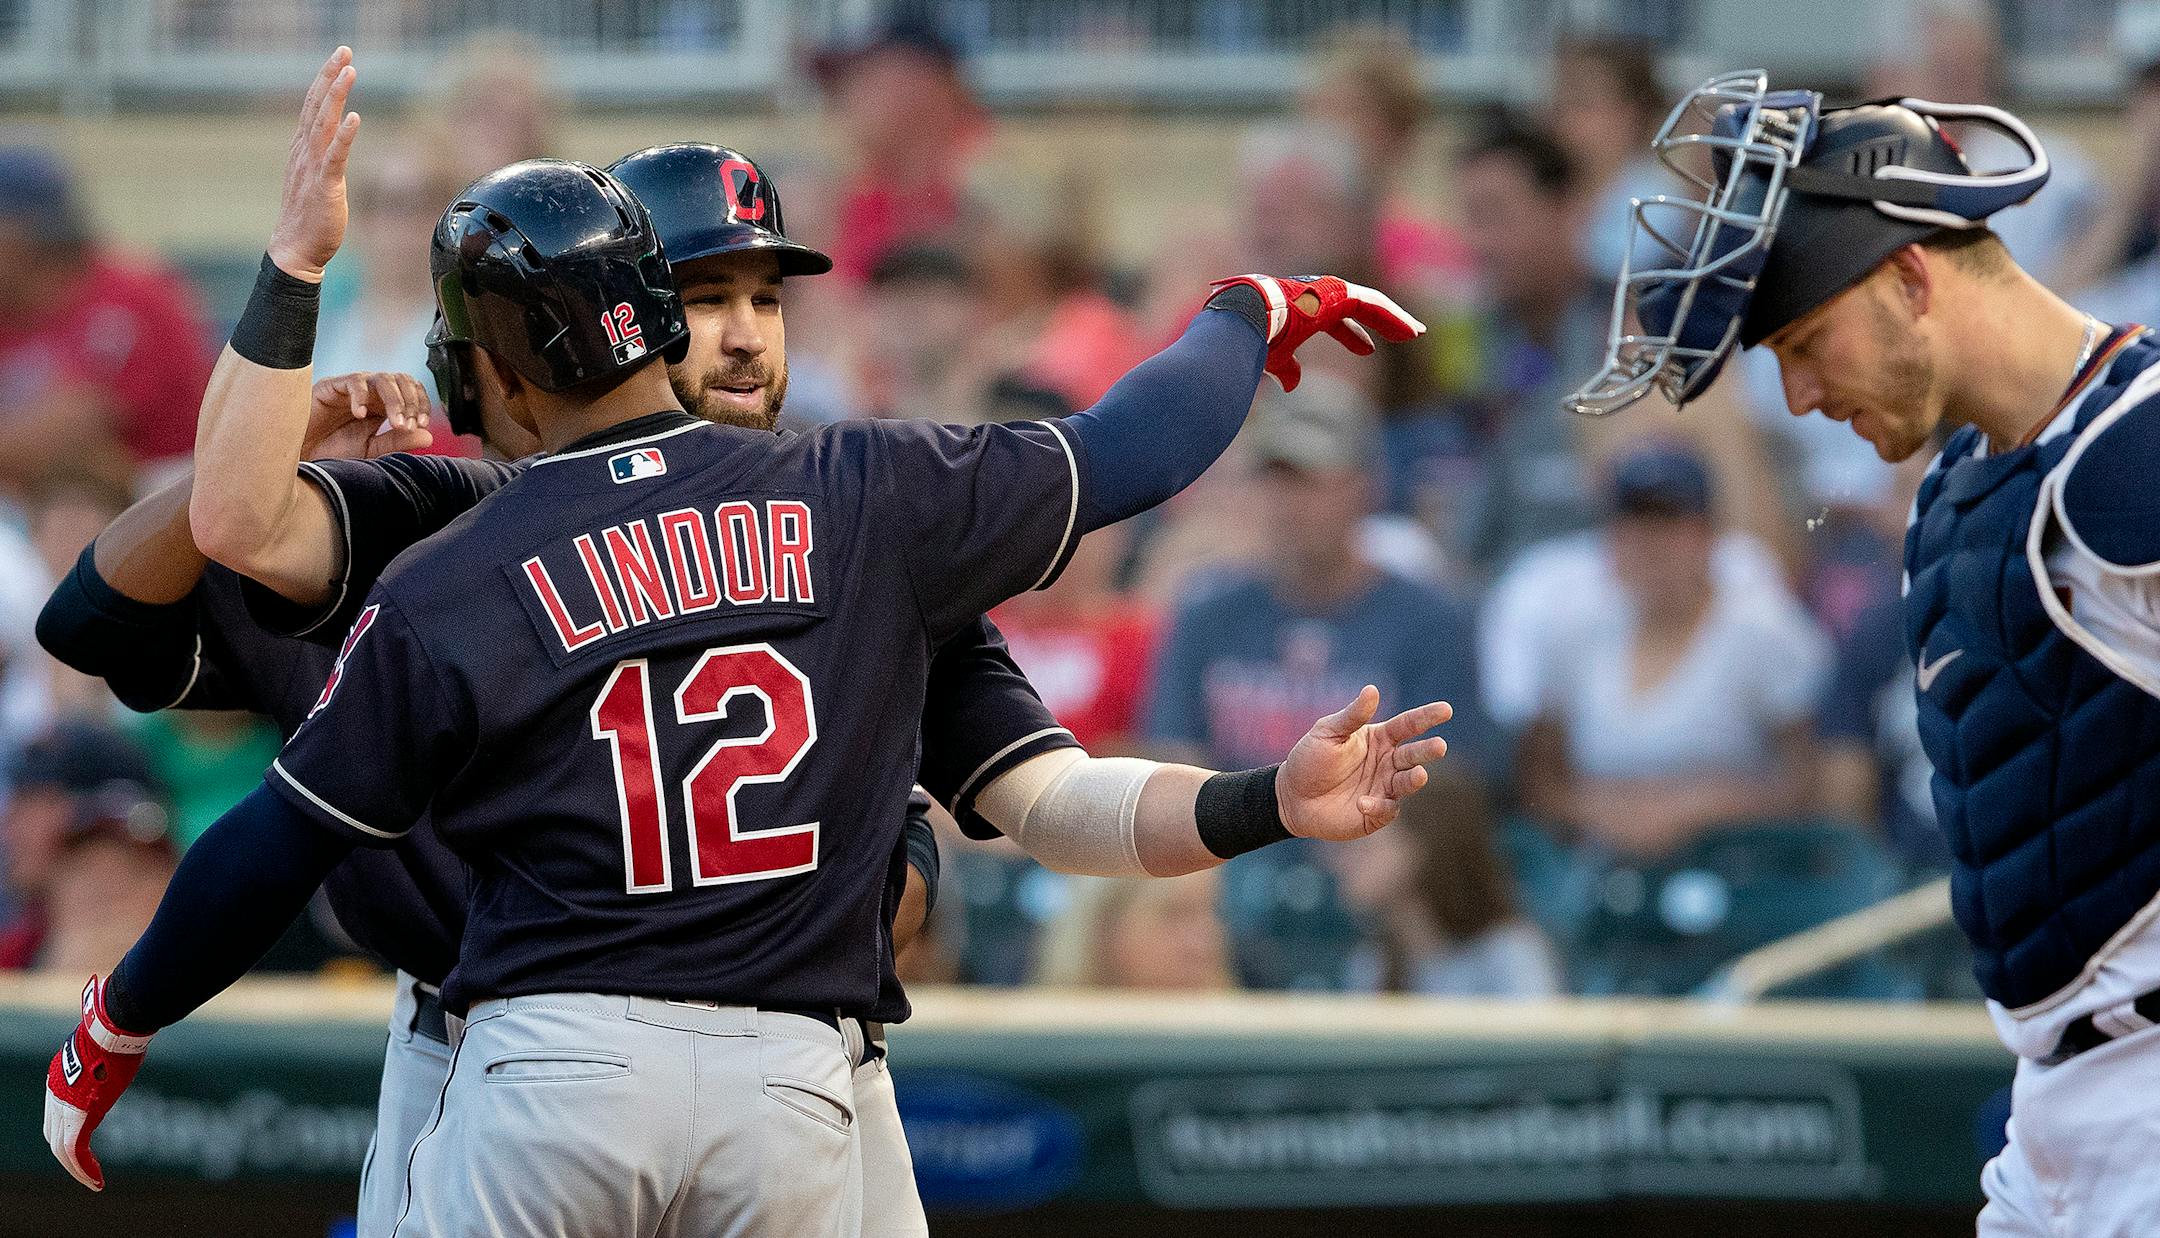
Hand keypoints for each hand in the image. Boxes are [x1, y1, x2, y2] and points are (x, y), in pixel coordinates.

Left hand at [44, 976, 151, 1191]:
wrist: (116, 1025)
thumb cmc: (119, 1027)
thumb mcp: (107, 1043)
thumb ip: (108, 1053)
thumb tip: (127, 1032)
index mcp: (59, 1075)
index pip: (54, 1113)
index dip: (66, 1132)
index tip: (83, 1144)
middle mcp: (54, 1093)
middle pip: (53, 1133)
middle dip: (68, 1155)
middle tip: (86, 1169)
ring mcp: (64, 1104)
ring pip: (62, 1149)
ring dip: (76, 1169)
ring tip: (92, 1182)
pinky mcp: (80, 1114)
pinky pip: (76, 1151)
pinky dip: (84, 1170)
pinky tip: (96, 1181)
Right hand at [264, 47, 360, 281]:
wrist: (296, 249)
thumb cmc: (310, 216)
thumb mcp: (316, 177)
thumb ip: (324, 155)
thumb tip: (337, 138)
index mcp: (303, 148)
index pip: (313, 106)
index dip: (325, 80)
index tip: (339, 57)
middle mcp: (304, 152)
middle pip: (317, 106)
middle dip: (330, 76)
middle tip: (344, 50)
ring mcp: (312, 167)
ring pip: (324, 124)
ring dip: (336, 96)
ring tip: (349, 71)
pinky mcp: (325, 186)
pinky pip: (335, 156)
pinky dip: (344, 136)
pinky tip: (355, 117)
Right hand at [304, 371, 433, 460]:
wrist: (301, 456)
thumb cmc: (332, 452)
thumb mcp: (371, 450)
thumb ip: (397, 442)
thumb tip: (428, 435)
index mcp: (384, 405)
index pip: (412, 392)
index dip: (421, 404)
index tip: (421, 424)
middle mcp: (371, 393)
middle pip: (401, 380)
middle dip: (411, 401)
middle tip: (409, 424)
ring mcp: (352, 388)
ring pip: (382, 378)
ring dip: (395, 400)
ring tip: (395, 422)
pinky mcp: (331, 386)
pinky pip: (353, 381)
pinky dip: (361, 396)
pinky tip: (360, 415)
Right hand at [1208, 274, 1424, 391]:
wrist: (1248, 317)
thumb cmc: (1256, 338)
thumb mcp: (1275, 357)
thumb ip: (1286, 369)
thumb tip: (1291, 387)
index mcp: (1305, 310)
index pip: (1335, 321)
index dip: (1352, 336)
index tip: (1368, 351)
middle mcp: (1320, 297)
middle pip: (1360, 308)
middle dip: (1383, 321)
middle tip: (1406, 334)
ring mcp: (1330, 292)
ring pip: (1372, 304)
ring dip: (1395, 319)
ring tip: (1416, 333)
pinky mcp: (1339, 293)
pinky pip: (1374, 304)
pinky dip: (1393, 317)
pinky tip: (1410, 330)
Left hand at [1278, 686, 1450, 839]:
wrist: (1290, 796)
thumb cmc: (1309, 759)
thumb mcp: (1328, 732)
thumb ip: (1352, 715)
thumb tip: (1372, 689)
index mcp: (1380, 739)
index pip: (1408, 726)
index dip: (1427, 717)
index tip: (1446, 710)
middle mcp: (1387, 764)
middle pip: (1414, 754)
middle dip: (1428, 751)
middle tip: (1440, 746)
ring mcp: (1384, 789)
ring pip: (1407, 783)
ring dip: (1414, 779)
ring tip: (1419, 774)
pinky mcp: (1375, 814)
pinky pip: (1386, 809)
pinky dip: (1379, 806)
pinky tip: (1363, 802)